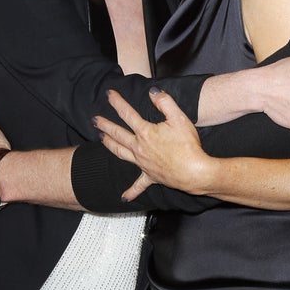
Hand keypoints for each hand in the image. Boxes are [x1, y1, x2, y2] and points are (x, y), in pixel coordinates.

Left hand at [94, 89, 212, 200]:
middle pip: (118, 134)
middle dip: (105, 125)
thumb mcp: (179, 118)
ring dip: (109, 145)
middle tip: (94, 119)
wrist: (195, 172)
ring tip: (101, 139)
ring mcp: (143, 163)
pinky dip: (131, 192)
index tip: (109, 94)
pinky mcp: (151, 176)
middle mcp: (140, 148)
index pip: (127, 114)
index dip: (117, 103)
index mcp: (145, 133)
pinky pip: (139, 185)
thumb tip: (153, 92)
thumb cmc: (188, 146)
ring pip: (121, 153)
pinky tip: (123, 197)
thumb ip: (165, 102)